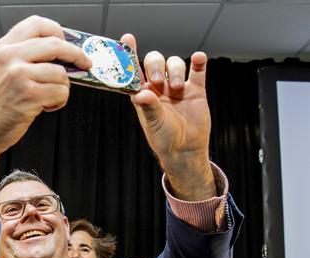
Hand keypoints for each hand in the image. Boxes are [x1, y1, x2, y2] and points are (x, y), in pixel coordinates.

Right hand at [0, 15, 90, 210]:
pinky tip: (45, 107)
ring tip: (49, 97)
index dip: (58, 31)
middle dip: (76, 55)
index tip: (67, 42)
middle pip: (55, 44)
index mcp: (2, 48)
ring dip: (62, 88)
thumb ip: (23, 57)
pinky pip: (61, 92)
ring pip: (61, 73)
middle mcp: (9, 57)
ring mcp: (18, 75)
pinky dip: (59, 102)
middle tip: (83, 63)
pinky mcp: (29, 95)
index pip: (37, 24)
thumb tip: (59, 53)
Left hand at [122, 34, 215, 200]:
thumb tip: (141, 94)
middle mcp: (159, 87)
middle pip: (155, 62)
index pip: (134, 69)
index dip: (129, 54)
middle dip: (156, 65)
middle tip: (158, 80)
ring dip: (176, 70)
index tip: (126, 39)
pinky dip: (199, 62)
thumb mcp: (154, 123)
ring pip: (175, 64)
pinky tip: (199, 58)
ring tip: (178, 88)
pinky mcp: (196, 90)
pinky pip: (198, 71)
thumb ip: (149, 107)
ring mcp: (177, 87)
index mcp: (143, 93)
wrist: (186, 150)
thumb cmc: (164, 139)